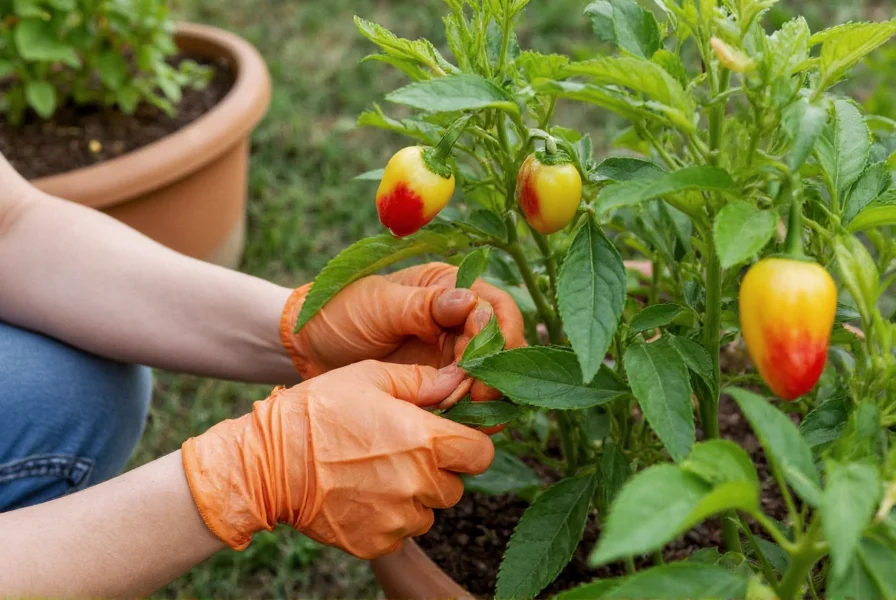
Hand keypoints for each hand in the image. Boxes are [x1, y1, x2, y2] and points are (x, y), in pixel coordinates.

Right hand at [182, 360, 493, 558]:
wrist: (270, 464)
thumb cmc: (320, 411)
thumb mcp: (371, 377)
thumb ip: (423, 382)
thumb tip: (458, 381)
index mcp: (425, 440)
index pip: (481, 452)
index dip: (470, 442)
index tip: (451, 436)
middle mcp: (418, 484)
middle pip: (457, 484)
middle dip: (439, 468)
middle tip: (404, 450)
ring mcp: (398, 518)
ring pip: (431, 510)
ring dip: (416, 494)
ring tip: (378, 471)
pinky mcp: (377, 543)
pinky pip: (402, 531)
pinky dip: (391, 517)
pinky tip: (363, 493)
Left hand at [280, 262, 525, 400]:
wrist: (308, 349)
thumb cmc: (339, 314)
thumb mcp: (378, 305)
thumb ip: (423, 306)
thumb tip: (468, 302)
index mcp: (449, 287)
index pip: (494, 309)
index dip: (494, 336)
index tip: (475, 361)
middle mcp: (459, 320)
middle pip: (502, 346)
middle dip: (496, 373)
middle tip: (480, 398)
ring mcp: (452, 354)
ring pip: (493, 376)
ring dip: (489, 397)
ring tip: (474, 417)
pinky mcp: (441, 385)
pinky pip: (470, 399)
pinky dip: (472, 413)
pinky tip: (464, 425)